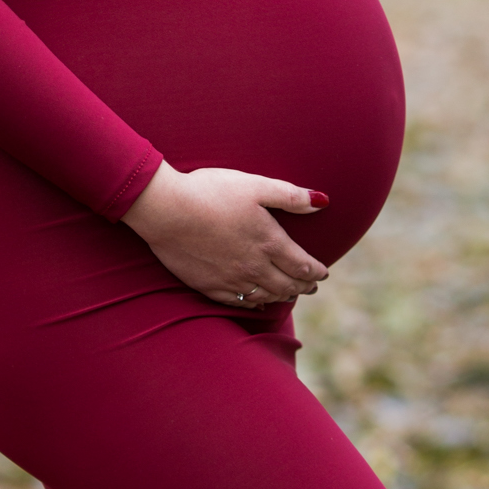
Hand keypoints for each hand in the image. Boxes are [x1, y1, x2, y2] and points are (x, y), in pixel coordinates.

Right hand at [123, 162, 329, 306]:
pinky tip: (257, 300)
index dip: (316, 271)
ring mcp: (231, 280)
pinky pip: (239, 302)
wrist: (166, 209)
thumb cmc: (210, 192)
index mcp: (269, 242)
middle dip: (303, 285)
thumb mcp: (255, 186)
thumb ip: (290, 195)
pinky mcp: (209, 286)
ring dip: (282, 295)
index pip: (303, 265)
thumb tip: (322, 201)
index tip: (322, 272)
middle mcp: (254, 267)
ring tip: (289, 292)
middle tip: (311, 285)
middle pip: (288, 285)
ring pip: (266, 296)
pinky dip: (254, 303)